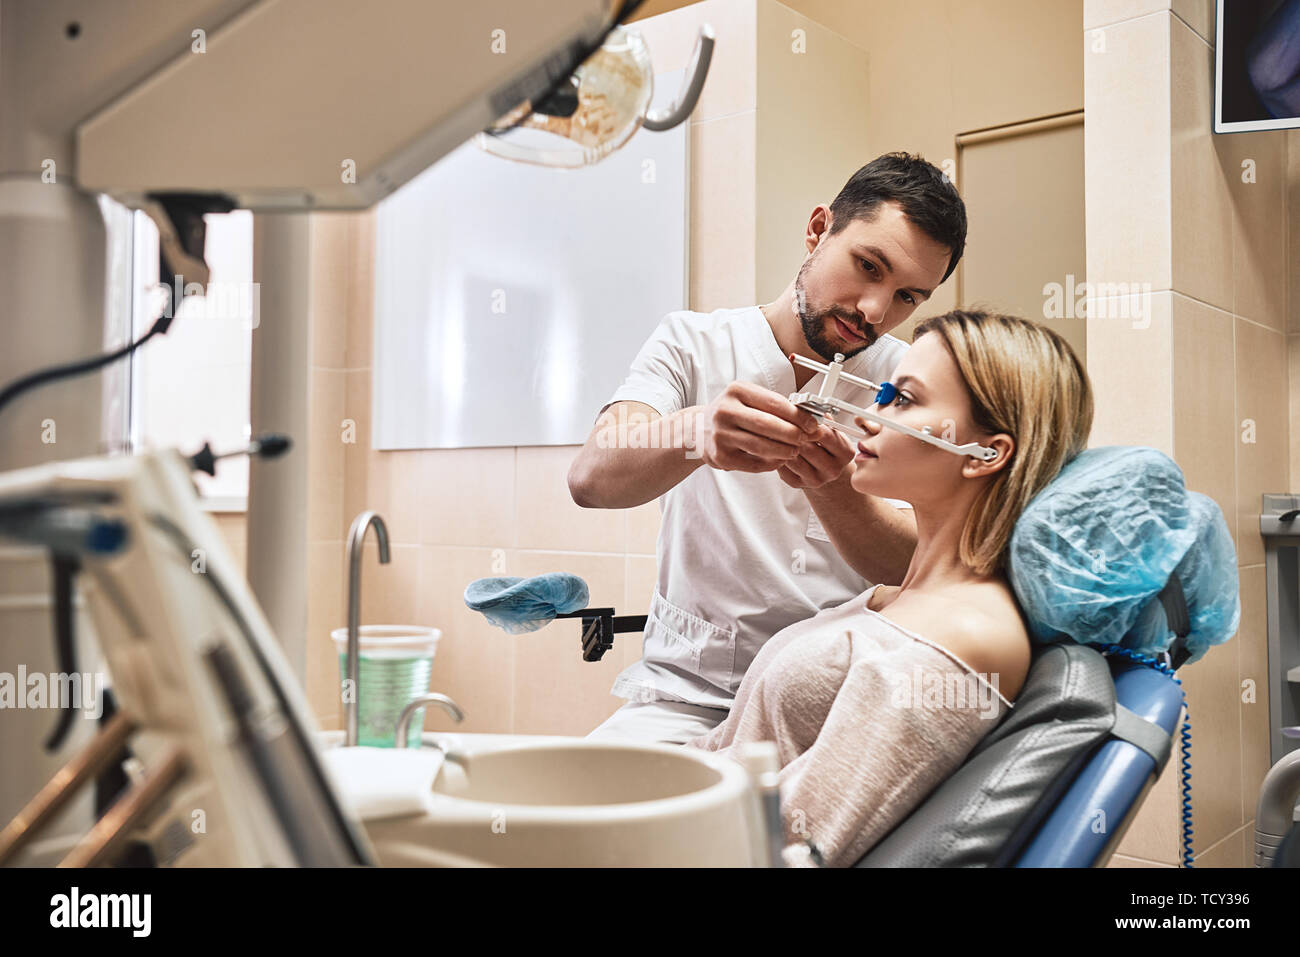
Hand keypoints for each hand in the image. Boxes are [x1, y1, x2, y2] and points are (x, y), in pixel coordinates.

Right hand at [697, 381, 821, 472]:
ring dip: (784, 450)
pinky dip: (771, 463)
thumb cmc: (732, 413)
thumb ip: (775, 406)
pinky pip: (753, 463)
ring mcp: (720, 435)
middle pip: (768, 425)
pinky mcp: (721, 457)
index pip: (774, 403)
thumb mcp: (749, 399)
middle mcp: (725, 411)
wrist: (699, 430)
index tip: (812, 423)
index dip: (798, 415)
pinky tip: (779, 460)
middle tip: (806, 439)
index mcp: (736, 391)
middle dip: (793, 434)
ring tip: (795, 450)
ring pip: (761, 446)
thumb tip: (809, 418)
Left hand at [776, 422, 854, 488]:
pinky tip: (776, 447)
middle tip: (784, 422)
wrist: (823, 470)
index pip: (826, 435)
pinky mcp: (798, 484)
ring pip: (793, 458)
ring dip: (784, 444)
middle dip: (795, 434)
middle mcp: (833, 469)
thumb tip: (809, 405)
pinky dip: (777, 455)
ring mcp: (816, 480)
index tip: (800, 415)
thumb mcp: (832, 430)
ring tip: (778, 433)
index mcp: (845, 453)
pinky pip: (783, 468)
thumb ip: (824, 419)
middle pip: (808, 448)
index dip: (811, 424)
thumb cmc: (826, 446)